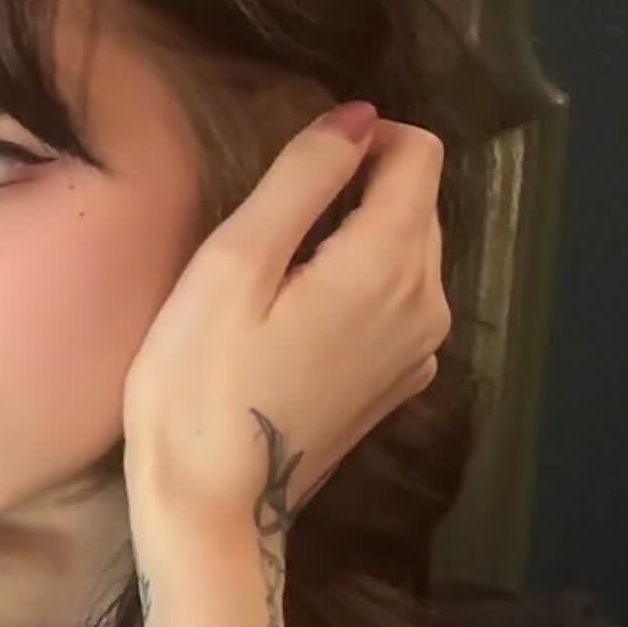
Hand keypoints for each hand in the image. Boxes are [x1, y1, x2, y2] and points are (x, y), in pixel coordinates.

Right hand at [122, 103, 448, 546]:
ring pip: (408, 256)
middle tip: (271, 230)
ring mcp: (420, 353)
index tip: (295, 167)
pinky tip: (298, 327)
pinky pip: (396, 308)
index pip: (420, 153)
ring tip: (278, 280)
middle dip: (356, 191)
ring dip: (354, 243)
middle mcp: (429, 303)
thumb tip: (357, 117)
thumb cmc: (198, 384)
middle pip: (416, 203)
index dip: (362, 139)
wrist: (211, 510)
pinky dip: (358, 294)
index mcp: (389, 263)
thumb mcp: (231, 265)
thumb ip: (301, 178)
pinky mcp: (397, 388)